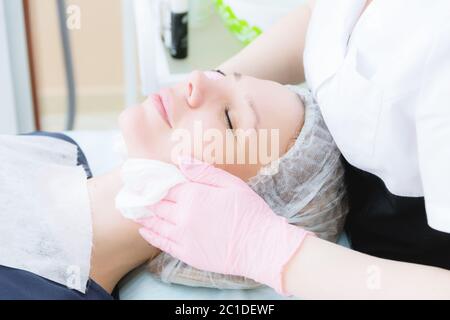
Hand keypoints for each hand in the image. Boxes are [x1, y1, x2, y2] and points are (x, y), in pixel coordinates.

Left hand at [138, 157, 312, 294]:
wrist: (260, 247)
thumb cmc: (250, 212)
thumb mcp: (231, 184)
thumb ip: (204, 171)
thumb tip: (181, 159)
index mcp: (193, 195)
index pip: (167, 185)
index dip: (155, 181)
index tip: (143, 178)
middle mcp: (182, 215)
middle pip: (158, 203)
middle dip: (146, 196)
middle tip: (133, 192)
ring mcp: (182, 236)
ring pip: (155, 222)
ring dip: (143, 214)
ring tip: (133, 209)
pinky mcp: (186, 253)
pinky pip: (161, 242)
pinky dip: (150, 235)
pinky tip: (144, 230)